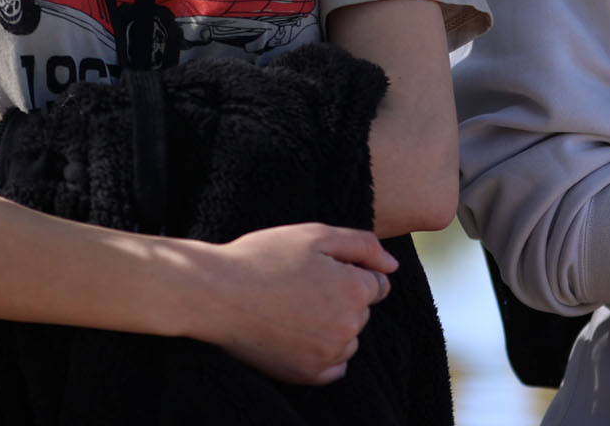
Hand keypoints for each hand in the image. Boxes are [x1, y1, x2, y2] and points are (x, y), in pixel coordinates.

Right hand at [193, 223, 397, 383]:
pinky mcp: (306, 375)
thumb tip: (392, 266)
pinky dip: (324, 353)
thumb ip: (363, 246)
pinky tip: (297, 334)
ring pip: (349, 339)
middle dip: (342, 297)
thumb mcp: (316, 234)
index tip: (320, 270)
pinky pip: (334, 367)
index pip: (377, 284)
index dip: (350, 272)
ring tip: (295, 308)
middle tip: (301, 284)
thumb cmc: (263, 258)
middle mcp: (347, 327)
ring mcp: (327, 354)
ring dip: (334, 326)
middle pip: (362, 312)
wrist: (216, 294)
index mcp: (354, 290)